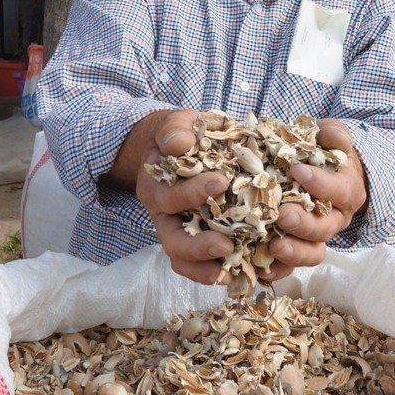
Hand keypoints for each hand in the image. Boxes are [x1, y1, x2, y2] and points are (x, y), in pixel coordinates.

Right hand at [136, 110, 232, 284]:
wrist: (179, 145)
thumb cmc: (180, 134)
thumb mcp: (175, 124)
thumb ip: (175, 130)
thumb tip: (180, 144)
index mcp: (156, 185)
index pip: (169, 197)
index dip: (192, 193)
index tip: (221, 182)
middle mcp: (163, 214)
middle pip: (173, 240)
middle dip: (198, 246)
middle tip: (226, 244)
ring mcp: (178, 229)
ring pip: (183, 259)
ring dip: (206, 267)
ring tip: (232, 266)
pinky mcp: (196, 237)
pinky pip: (198, 264)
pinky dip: (215, 270)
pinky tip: (239, 270)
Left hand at [266, 118, 367, 281]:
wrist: (320, 173)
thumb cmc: (323, 152)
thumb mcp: (331, 136)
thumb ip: (334, 134)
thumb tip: (334, 138)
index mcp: (345, 192)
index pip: (338, 191)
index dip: (320, 183)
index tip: (296, 170)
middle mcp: (334, 218)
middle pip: (324, 228)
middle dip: (304, 224)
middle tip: (281, 214)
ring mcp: (317, 237)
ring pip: (312, 252)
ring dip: (293, 252)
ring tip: (274, 245)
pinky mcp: (298, 248)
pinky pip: (291, 266)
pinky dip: (277, 269)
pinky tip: (261, 267)